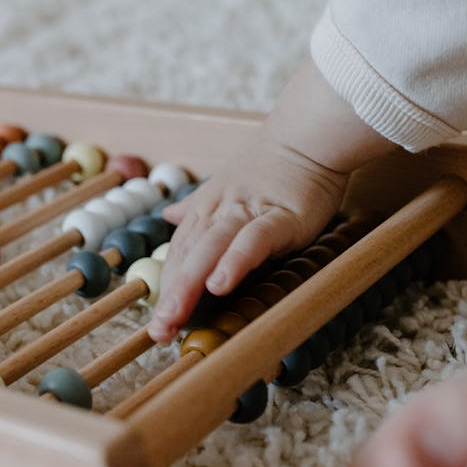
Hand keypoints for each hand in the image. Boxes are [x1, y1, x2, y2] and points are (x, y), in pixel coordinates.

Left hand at [148, 135, 346, 341]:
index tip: (159, 320)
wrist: (307, 135)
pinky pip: (253, 240)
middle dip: (172, 294)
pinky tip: (220, 285)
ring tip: (175, 316)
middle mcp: (221, 211)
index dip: (167, 285)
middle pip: (189, 254)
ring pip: (211, 248)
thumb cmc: (273, 164)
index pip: (181, 251)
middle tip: (159, 331)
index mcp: (208, 208)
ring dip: (190, 283)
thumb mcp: (227, 185)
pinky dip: (235, 261)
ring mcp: (249, 212)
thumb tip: (169, 215)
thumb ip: (198, 206)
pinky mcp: (281, 217)